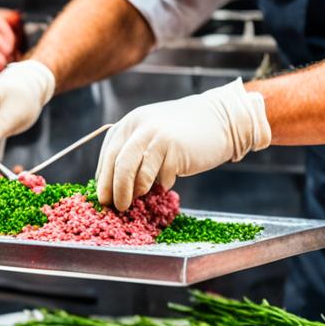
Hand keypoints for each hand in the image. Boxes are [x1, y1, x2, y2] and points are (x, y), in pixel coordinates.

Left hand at [96, 78, 270, 210]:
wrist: (221, 119)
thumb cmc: (183, 132)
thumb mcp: (152, 132)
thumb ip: (135, 151)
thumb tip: (115, 183)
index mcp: (130, 123)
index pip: (108, 154)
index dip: (103, 178)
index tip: (103, 197)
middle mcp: (139, 127)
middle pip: (117, 164)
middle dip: (113, 189)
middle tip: (113, 206)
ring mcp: (157, 136)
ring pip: (134, 172)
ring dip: (130, 192)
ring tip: (131, 204)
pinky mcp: (174, 148)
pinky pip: (160, 176)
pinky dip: (160, 186)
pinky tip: (166, 186)